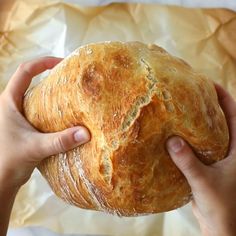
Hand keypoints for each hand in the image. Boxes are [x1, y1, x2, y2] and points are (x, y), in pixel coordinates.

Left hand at [0, 57, 90, 188]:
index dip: (43, 63)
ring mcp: (20, 116)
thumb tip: (86, 133)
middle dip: (51, 77)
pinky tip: (66, 116)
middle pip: (32, 81)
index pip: (25, 72)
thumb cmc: (7, 161)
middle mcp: (13, 105)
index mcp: (9, 102)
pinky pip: (41, 112)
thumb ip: (60, 141)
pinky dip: (54, 110)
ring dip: (53, 95)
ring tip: (72, 96)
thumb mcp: (35, 147)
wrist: (0, 180)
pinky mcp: (26, 126)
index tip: (62, 63)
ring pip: (37, 97)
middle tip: (71, 78)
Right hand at [166, 84, 235, 235]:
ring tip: (177, 109)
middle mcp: (227, 149)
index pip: (235, 115)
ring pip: (205, 132)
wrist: (220, 226)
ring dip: (193, 122)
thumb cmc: (222, 207)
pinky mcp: (204, 164)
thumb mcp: (206, 183)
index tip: (208, 83)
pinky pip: (194, 146)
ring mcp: (215, 156)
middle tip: (188, 92)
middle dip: (205, 104)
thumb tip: (172, 141)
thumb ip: (189, 163)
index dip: (223, 98)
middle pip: (218, 119)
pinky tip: (172, 134)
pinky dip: (185, 138)